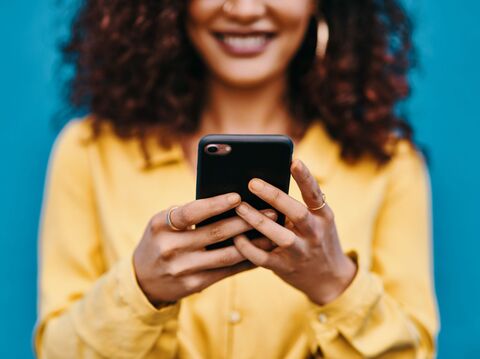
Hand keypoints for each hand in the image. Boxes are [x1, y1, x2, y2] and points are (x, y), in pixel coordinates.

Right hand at [133, 193, 275, 305]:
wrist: (143, 279)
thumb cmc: (159, 240)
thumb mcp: (162, 223)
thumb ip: (187, 213)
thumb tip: (229, 202)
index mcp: (161, 226)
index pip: (191, 212)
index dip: (215, 204)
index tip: (238, 196)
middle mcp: (170, 248)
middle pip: (215, 233)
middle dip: (246, 221)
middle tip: (270, 211)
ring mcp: (182, 269)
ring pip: (226, 254)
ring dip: (253, 243)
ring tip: (272, 232)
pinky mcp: (194, 284)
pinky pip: (226, 271)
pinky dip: (245, 261)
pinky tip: (260, 251)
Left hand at [233, 159, 356, 305]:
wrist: (329, 278)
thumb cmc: (316, 239)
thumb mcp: (318, 220)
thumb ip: (299, 204)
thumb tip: (267, 181)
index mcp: (322, 216)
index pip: (315, 194)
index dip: (305, 177)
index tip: (294, 161)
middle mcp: (314, 233)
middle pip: (296, 212)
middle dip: (274, 196)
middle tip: (252, 182)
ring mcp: (300, 252)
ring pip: (279, 236)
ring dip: (257, 220)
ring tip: (239, 206)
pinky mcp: (285, 267)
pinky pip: (263, 258)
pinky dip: (248, 247)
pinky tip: (235, 237)